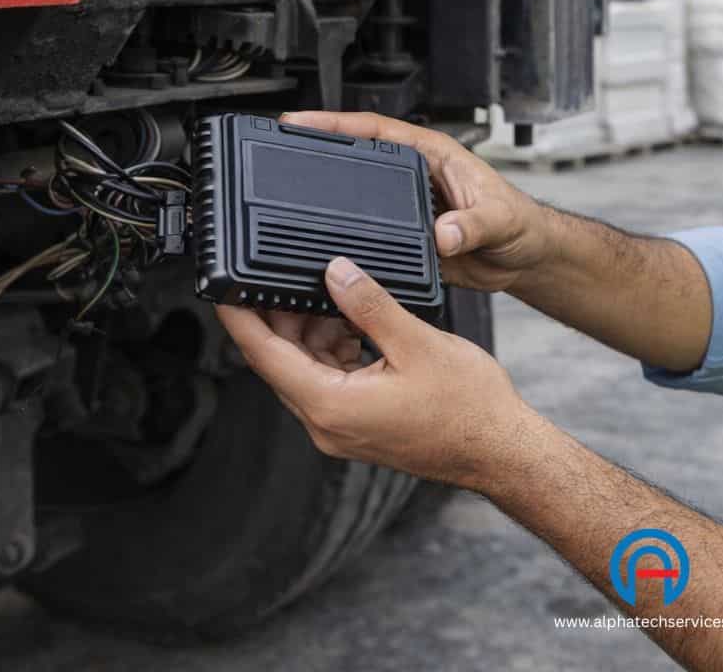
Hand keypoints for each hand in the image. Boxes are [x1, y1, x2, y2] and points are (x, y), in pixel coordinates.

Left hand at [214, 256, 526, 488]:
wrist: (499, 449)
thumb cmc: (468, 408)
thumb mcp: (417, 342)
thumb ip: (370, 305)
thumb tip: (336, 272)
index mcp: (331, 405)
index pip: (265, 356)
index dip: (240, 319)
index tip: (223, 290)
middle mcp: (327, 424)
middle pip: (282, 363)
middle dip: (284, 318)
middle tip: (295, 277)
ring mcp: (342, 429)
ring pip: (307, 371)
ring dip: (315, 333)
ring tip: (340, 297)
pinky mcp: (359, 426)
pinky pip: (330, 382)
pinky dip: (335, 351)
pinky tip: (358, 325)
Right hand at [280, 111, 554, 292]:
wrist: (525, 257)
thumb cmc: (520, 223)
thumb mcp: (499, 219)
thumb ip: (473, 224)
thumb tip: (446, 232)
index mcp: (432, 154)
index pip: (375, 129)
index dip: (334, 123)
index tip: (298, 122)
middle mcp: (414, 176)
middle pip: (355, 158)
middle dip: (315, 152)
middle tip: (274, 153)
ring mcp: (406, 207)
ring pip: (355, 195)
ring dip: (324, 194)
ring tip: (282, 196)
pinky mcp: (405, 238)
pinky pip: (366, 231)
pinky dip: (343, 235)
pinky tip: (320, 242)